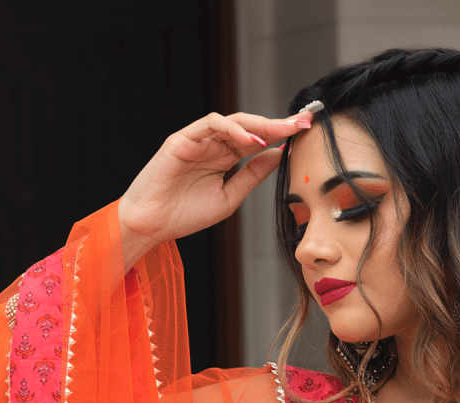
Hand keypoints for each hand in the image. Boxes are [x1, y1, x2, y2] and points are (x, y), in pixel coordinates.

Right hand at [117, 110, 313, 268]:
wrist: (152, 224)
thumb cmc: (185, 214)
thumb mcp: (230, 197)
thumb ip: (252, 176)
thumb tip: (279, 155)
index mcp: (225, 158)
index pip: (258, 141)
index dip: (282, 135)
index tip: (306, 132)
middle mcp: (214, 145)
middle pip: (250, 127)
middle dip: (278, 123)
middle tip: (303, 121)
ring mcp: (198, 140)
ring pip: (233, 121)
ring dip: (260, 124)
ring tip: (283, 130)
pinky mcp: (183, 139)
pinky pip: (210, 124)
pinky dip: (232, 129)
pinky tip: (251, 140)